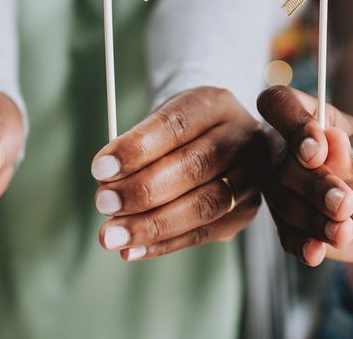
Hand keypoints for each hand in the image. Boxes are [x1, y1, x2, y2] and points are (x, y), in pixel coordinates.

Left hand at [89, 86, 263, 260]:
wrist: (217, 141)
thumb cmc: (179, 132)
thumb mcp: (160, 121)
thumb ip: (136, 148)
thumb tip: (107, 183)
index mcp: (216, 104)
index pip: (177, 124)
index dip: (137, 148)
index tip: (100, 169)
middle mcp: (243, 137)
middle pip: (195, 166)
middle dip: (143, 190)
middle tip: (103, 203)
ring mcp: (252, 175)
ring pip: (204, 205)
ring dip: (153, 224)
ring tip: (112, 235)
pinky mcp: (247, 209)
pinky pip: (205, 232)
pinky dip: (164, 244)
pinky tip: (133, 249)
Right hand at [257, 85, 352, 266]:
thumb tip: (330, 142)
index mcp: (307, 116)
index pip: (278, 103)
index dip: (290, 124)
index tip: (317, 152)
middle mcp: (286, 149)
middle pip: (279, 161)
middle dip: (312, 186)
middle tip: (345, 203)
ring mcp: (283, 187)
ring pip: (281, 201)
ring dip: (313, 218)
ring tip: (345, 230)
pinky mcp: (288, 223)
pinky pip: (285, 235)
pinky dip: (302, 244)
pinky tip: (317, 251)